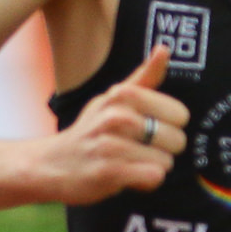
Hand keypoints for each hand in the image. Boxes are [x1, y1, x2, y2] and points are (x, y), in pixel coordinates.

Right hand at [36, 47, 186, 203]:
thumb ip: (144, 77)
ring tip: (126, 161)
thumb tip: (165, 48)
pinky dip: (145, 183)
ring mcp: (111, 145)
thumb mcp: (113, 98)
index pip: (180, 115)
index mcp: (123, 96)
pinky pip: (154, 178)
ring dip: (151, 167)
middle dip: (161, 150)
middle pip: (177, 140)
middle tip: (134, 149)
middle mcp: (117, 117)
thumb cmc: (91, 130)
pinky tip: (125, 176)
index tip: (146, 128)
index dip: (168, 127)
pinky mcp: (109, 172)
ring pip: (166, 162)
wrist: (49, 163)